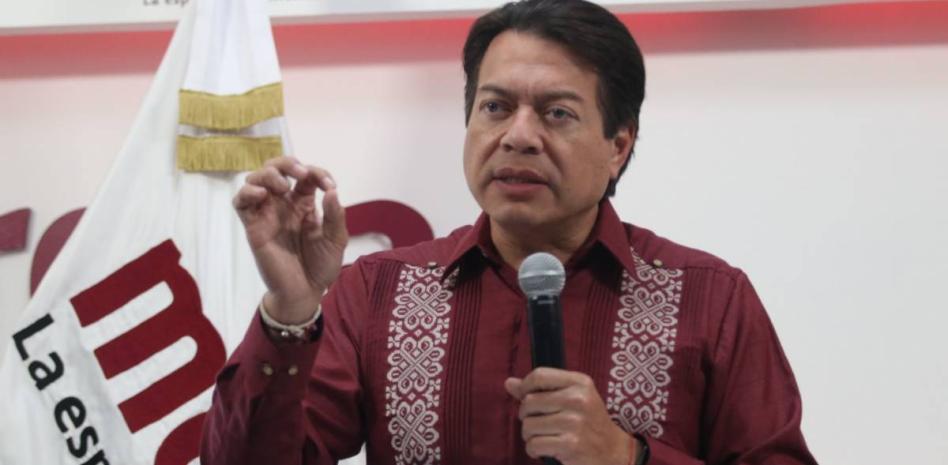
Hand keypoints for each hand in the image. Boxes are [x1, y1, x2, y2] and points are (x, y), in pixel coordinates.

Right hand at [233, 156, 347, 323]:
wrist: (304, 292)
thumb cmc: (321, 266)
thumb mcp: (336, 240)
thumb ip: (335, 216)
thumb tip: (331, 191)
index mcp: (304, 203)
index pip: (305, 175)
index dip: (317, 172)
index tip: (329, 186)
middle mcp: (283, 204)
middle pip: (275, 168)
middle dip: (287, 163)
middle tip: (301, 174)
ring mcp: (267, 213)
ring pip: (255, 179)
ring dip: (267, 174)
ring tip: (283, 187)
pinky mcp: (253, 226)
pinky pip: (240, 202)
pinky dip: (247, 192)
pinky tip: (262, 195)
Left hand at [505, 368, 636, 464]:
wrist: (613, 451)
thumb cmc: (588, 422)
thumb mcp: (572, 398)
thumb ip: (541, 389)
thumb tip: (509, 383)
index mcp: (580, 383)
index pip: (539, 376)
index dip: (524, 387)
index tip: (525, 397)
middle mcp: (578, 400)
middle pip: (529, 402)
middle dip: (526, 415)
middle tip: (537, 423)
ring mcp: (574, 423)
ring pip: (528, 425)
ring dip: (529, 435)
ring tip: (543, 436)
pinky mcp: (570, 445)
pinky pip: (534, 444)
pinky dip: (534, 450)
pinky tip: (545, 449)